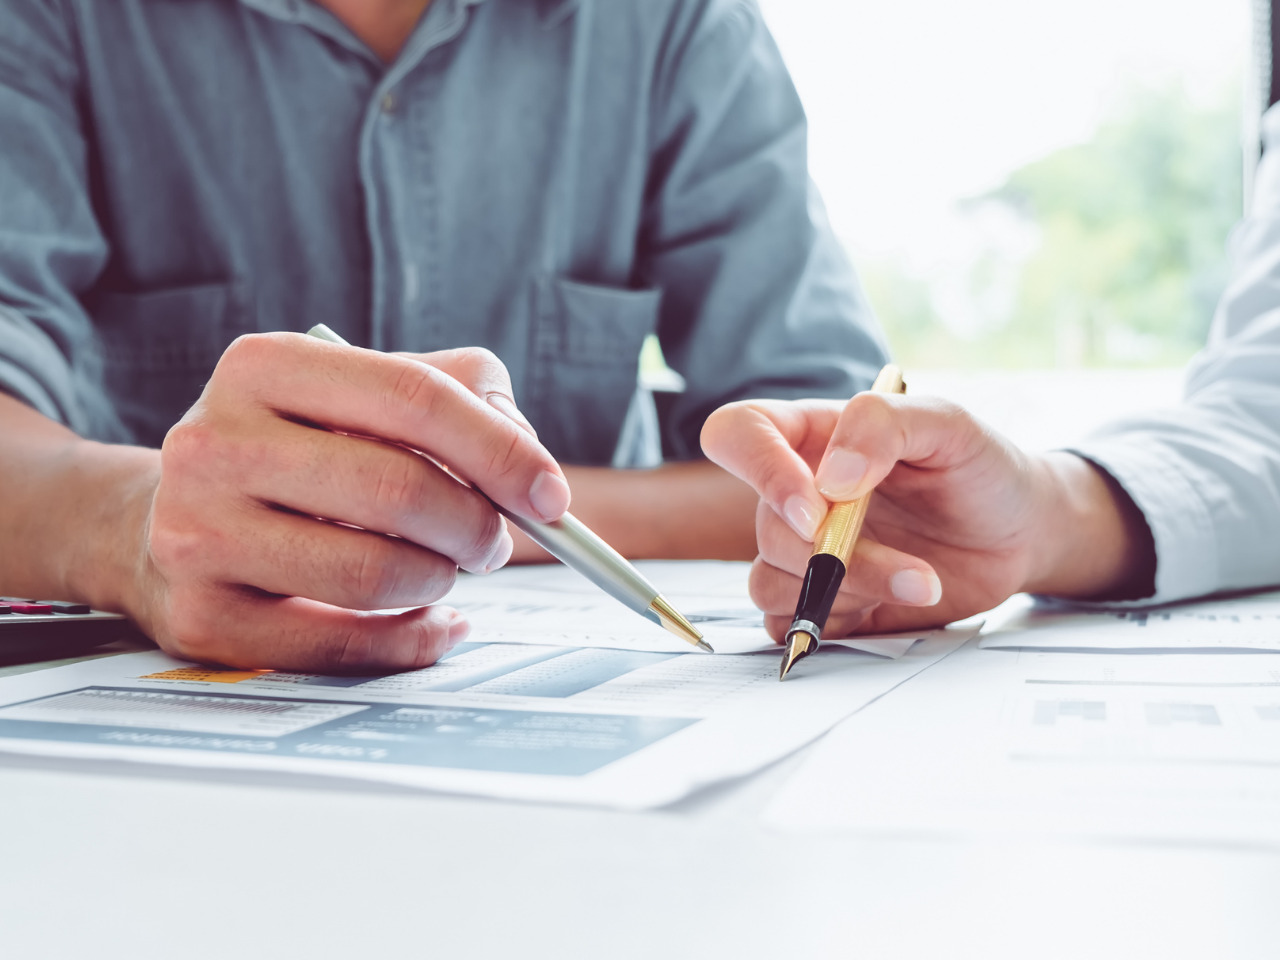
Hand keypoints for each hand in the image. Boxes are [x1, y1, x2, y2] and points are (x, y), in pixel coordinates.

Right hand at [131, 332, 570, 671]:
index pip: (413, 398)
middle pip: (397, 488)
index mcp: (264, 365)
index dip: (500, 452)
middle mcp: (215, 442)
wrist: (163, 519)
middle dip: (475, 526)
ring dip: (438, 580)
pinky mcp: (202, 615)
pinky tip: (432, 624)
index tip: (551, 496)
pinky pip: (339, 646)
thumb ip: (458, 395)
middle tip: (493, 542)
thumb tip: (528, 461)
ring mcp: (196, 532)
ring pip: (371, 572)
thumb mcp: (360, 392)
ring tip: (442, 569)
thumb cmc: (295, 451)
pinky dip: (410, 642)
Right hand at [701, 392, 1147, 638]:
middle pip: (766, 526)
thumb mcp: (948, 424)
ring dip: (846, 592)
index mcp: (811, 436)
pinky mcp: (821, 602)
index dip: (760, 469)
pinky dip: (835, 623)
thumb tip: (830, 478)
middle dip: (834, 554)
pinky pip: (787, 623)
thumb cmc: (979, 468)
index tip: (818, 508)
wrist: (1018, 533)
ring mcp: (804, 552)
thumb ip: (883, 426)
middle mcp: (797, 494)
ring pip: (771, 581)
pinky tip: (891, 605)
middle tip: (911, 566)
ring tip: (920, 584)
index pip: (738, 434)